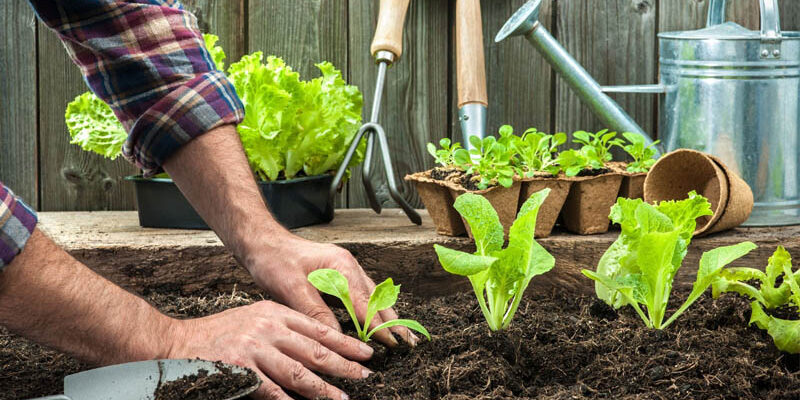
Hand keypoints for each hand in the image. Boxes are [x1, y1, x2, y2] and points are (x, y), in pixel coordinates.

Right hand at [169, 300, 373, 399]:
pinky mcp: (239, 369)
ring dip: (323, 388)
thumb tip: (318, 346)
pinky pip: (271, 390)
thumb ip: (284, 329)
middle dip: (343, 364)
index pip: (318, 328)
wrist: (177, 342)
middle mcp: (267, 328)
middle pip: (314, 349)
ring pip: (298, 372)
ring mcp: (254, 348)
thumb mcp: (255, 318)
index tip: (365, 353)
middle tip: (365, 375)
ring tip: (342, 397)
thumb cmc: (220, 333)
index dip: (344, 342)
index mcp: (274, 313)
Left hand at [247, 237, 417, 346]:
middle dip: (392, 321)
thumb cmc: (274, 259)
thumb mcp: (291, 287)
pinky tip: (376, 321)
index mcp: (341, 265)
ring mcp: (344, 269)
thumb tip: (335, 336)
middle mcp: (348, 266)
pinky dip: (371, 310)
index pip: (365, 302)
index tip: (391, 343)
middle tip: (407, 343)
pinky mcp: (337, 275)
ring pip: (372, 296)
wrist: (261, 241)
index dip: (378, 325)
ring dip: (385, 316)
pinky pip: (361, 294)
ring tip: (399, 335)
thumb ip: (315, 311)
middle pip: (376, 298)